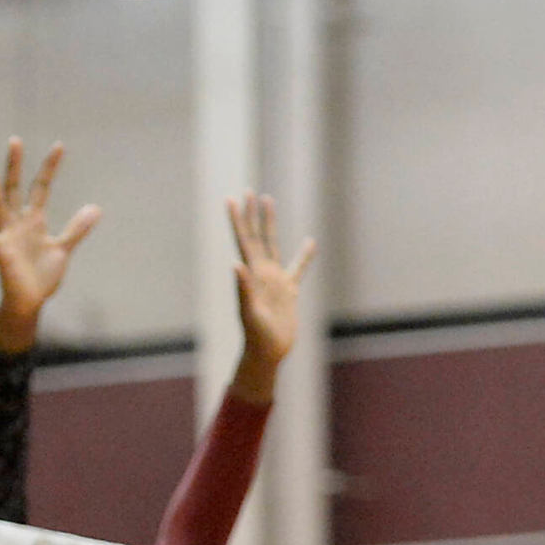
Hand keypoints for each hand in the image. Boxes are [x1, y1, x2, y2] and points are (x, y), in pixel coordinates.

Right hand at [0, 139, 101, 349]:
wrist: (30, 302)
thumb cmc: (41, 275)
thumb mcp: (63, 249)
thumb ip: (76, 228)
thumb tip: (95, 208)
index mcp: (33, 221)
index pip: (41, 188)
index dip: (49, 168)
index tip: (59, 146)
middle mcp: (17, 224)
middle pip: (15, 189)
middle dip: (15, 166)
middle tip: (15, 140)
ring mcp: (7, 237)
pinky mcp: (1, 255)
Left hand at [227, 193, 314, 403]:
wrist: (268, 352)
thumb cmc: (256, 336)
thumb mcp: (249, 313)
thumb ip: (243, 289)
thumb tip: (236, 264)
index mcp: (252, 274)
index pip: (244, 241)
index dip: (238, 220)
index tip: (233, 199)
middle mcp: (262, 272)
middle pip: (257, 236)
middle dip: (253, 214)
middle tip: (251, 192)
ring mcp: (275, 280)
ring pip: (274, 244)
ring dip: (271, 224)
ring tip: (269, 201)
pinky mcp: (289, 291)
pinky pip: (299, 268)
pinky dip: (305, 256)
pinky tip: (311, 243)